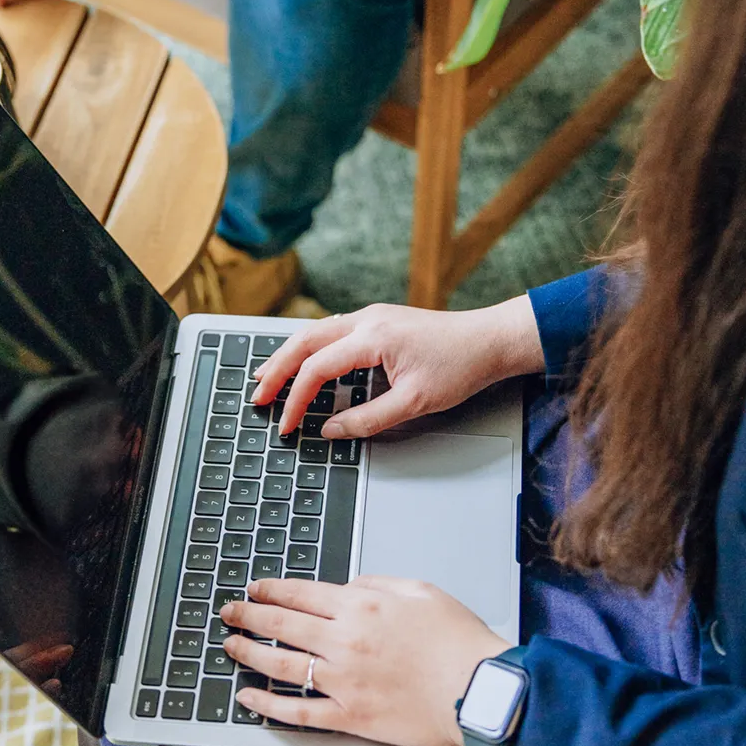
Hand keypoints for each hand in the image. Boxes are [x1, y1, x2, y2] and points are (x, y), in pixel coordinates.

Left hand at [222, 576, 508, 745]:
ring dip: (249, 654)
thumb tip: (349, 586)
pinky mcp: (351, 716)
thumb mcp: (421, 591)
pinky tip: (249, 699)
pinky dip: (269, 706)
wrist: (481, 690)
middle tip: (228, 613)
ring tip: (230, 648)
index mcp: (361, 606)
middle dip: (248, 616)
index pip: (300, 593)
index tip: (253, 589)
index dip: (270, 590)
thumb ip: (378, 583)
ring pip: (281, 664)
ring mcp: (344, 681)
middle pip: (281, 624)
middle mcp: (345, 641)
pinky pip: (299, 711)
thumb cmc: (459, 641)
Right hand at [253, 295, 543, 439]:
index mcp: (372, 337)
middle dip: (275, 370)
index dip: (296, 400)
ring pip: (314, 332)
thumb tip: (331, 430)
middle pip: (303, 341)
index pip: (317, 369)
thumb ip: (368, 420)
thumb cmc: (460, 367)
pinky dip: (309, 348)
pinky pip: (330, 330)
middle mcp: (366, 319)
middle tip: (256, 397)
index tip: (287, 425)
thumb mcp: (415, 404)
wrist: (490, 340)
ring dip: (288, 355)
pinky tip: (302, 361)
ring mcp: (371, 316)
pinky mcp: (378, 320)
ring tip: (266, 377)